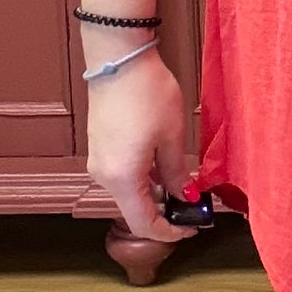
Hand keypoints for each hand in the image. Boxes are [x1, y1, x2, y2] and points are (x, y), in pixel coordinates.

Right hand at [86, 51, 198, 244]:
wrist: (119, 59)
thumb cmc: (146, 93)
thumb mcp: (172, 137)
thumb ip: (177, 173)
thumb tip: (185, 196)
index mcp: (122, 178)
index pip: (142, 223)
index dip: (168, 232)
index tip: (191, 228)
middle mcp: (104, 175)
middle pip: (133, 209)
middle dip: (163, 213)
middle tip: (192, 208)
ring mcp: (99, 160)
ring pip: (128, 192)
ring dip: (153, 195)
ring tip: (183, 186)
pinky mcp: (100, 147)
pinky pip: (122, 175)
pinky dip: (142, 179)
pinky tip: (162, 168)